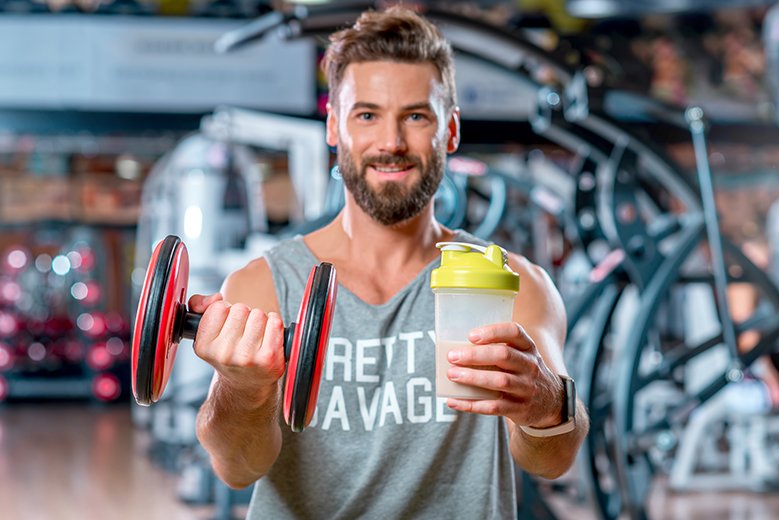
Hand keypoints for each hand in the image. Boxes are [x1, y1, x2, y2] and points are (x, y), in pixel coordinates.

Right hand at [188, 293, 286, 403]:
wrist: (247, 385)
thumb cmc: (229, 353)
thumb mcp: (207, 333)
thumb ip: (200, 307)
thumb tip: (215, 298)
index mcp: (203, 346)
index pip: (219, 307)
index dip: (225, 312)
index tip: (227, 326)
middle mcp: (223, 354)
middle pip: (241, 309)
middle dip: (244, 316)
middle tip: (243, 334)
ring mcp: (247, 357)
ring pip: (258, 314)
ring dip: (260, 321)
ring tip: (255, 338)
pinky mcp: (269, 358)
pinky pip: (275, 322)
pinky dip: (275, 325)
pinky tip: (268, 338)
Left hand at [445, 322, 563, 428]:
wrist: (552, 403)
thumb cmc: (524, 373)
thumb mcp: (522, 356)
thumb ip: (498, 350)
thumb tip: (457, 348)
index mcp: (528, 348)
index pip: (514, 332)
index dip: (493, 332)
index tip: (471, 335)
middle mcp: (530, 366)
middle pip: (504, 356)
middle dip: (475, 355)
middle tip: (453, 356)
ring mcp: (526, 388)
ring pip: (499, 381)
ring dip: (473, 377)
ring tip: (452, 374)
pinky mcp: (520, 409)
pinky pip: (493, 407)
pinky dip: (471, 404)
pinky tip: (453, 401)